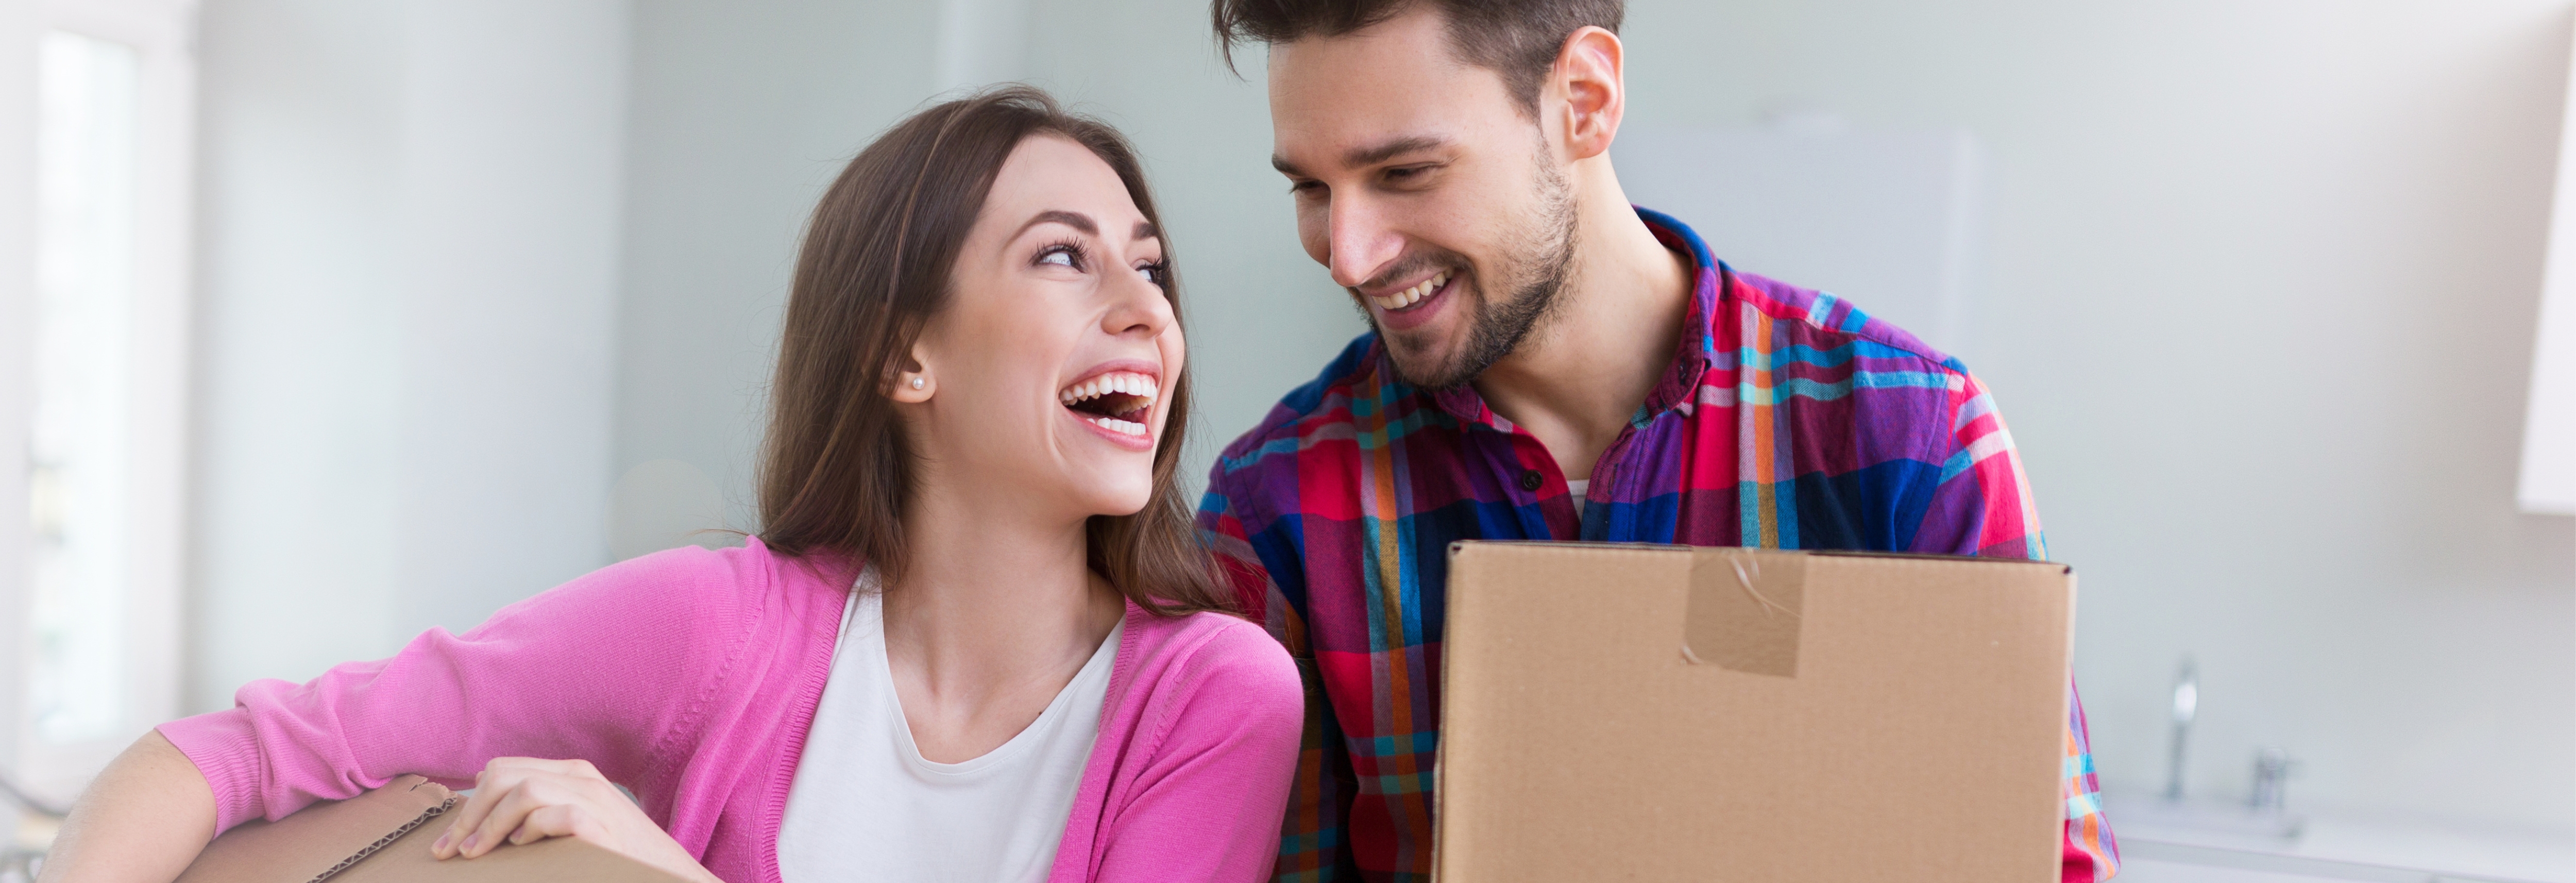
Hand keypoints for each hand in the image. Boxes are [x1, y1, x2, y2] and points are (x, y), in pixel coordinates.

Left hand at [428, 757, 718, 882]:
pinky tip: (520, 847)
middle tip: (451, 849)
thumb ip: (538, 804)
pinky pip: (557, 815)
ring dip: (489, 824)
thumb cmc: (616, 851)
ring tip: (476, 852)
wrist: (667, 872)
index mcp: (572, 772)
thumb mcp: (575, 818)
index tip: (451, 836)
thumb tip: (482, 795)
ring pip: (524, 792)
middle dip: (469, 813)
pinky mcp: (603, 825)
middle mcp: (582, 777)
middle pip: (504, 775)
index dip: (469, 801)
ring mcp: (595, 798)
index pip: (504, 768)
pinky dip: (531, 830)